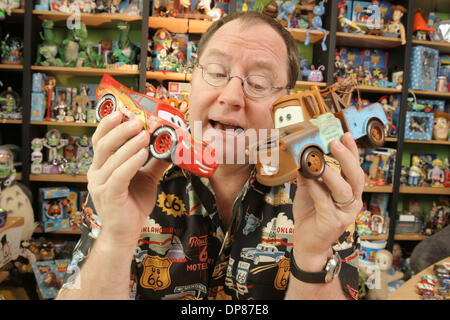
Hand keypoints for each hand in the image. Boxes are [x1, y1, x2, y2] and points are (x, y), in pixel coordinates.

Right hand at [87, 111, 170, 247]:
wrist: (126, 232)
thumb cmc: (132, 204)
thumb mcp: (146, 178)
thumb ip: (154, 162)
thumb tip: (171, 146)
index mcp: (102, 165)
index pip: (100, 139)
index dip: (108, 124)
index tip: (122, 110)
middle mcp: (96, 172)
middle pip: (103, 144)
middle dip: (120, 130)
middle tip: (137, 120)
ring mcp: (100, 185)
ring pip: (111, 158)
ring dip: (129, 144)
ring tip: (144, 135)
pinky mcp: (108, 196)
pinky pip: (118, 175)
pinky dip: (130, 162)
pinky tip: (142, 154)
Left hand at [292, 132, 363, 269]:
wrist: (307, 244)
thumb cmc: (311, 216)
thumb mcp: (310, 191)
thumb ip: (309, 176)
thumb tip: (302, 156)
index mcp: (349, 193)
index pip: (354, 169)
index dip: (352, 152)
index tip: (346, 135)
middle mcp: (352, 202)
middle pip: (356, 177)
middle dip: (347, 157)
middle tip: (336, 142)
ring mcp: (344, 213)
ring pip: (343, 189)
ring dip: (331, 173)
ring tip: (320, 160)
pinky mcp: (332, 222)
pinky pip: (324, 201)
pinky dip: (315, 187)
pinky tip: (307, 177)